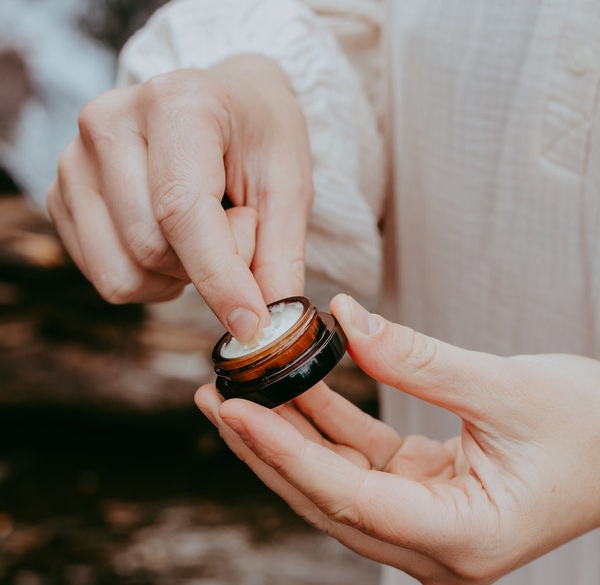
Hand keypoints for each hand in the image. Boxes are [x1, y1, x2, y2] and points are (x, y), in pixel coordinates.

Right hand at [47, 55, 312, 341]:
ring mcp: (75, 159)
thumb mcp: (288, 187)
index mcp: (176, 103)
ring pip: (122, 273)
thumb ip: (277, 258)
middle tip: (239, 226)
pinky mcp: (62, 194)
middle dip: (209, 265)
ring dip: (178, 275)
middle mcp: (109, 122)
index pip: (182, 210)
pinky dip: (150, 277)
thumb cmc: (259, 140)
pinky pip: (106, 275)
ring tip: (205, 231)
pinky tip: (173, 239)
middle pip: (151, 248)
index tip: (251, 325)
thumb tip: (261, 331)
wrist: (226, 105)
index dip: (219, 278)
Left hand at [196, 294, 599, 583]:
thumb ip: (420, 360)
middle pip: (325, 496)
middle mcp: (435, 543)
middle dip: (266, 447)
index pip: (348, 497)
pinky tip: (296, 387)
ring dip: (290, 432)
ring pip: (335, 478)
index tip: (235, 410)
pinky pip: (361, 456)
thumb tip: (347, 321)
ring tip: (240, 389)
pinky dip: (328, 421)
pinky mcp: (422, 489)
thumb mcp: (507, 387)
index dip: (285, 453)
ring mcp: (425, 518)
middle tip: (216, 399)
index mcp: (462, 537)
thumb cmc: (592, 427)